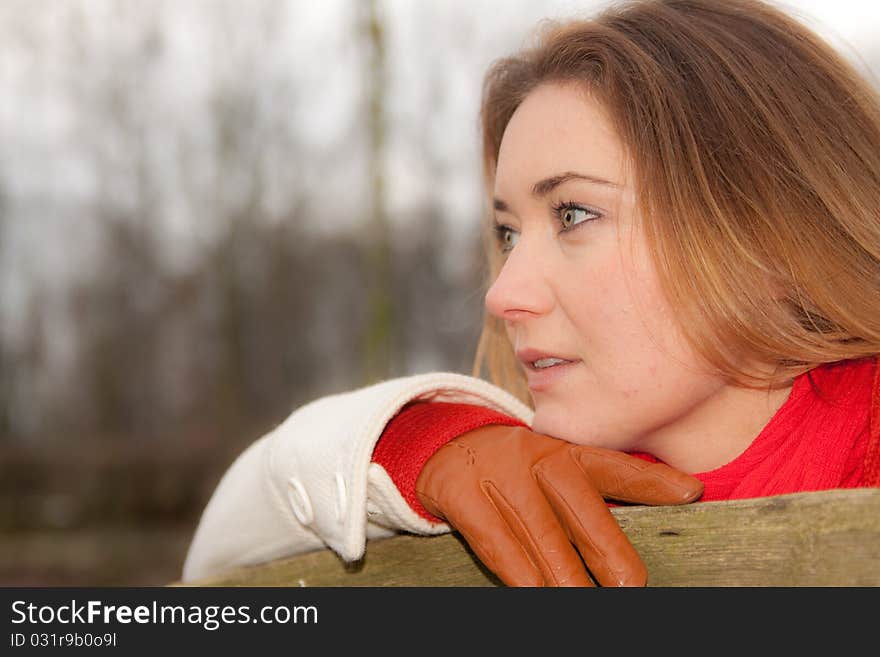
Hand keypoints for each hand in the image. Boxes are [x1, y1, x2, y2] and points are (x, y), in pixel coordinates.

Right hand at [415, 424, 702, 586]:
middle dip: (609, 553)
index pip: (616, 467)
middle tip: (630, 584)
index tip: (689, 493)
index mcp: (570, 455)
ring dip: (565, 578)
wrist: (448, 448)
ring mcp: (503, 479)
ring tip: (581, 598)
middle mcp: (541, 462)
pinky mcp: (466, 498)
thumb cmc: (520, 471)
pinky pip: (499, 546)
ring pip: (542, 538)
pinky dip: (520, 576)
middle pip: (583, 512)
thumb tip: (684, 498)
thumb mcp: (562, 465)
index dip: (654, 481)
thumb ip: (611, 485)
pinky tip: (534, 592)